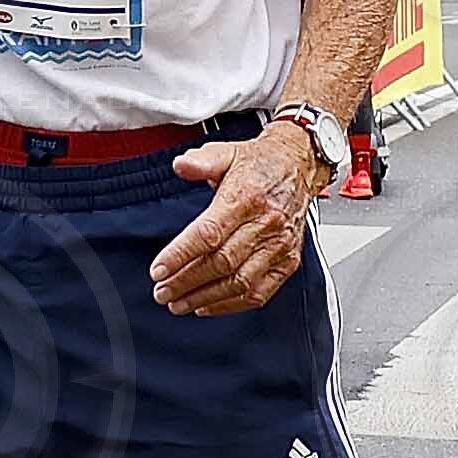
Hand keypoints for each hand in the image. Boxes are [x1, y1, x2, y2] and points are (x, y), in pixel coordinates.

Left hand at [150, 124, 328, 316]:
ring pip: (239, 282)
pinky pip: (260, 292)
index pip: (209, 234)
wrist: (298, 166)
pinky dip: (232, 305)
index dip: (181, 255)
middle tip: (161, 292)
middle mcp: (266, 224)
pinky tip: (207, 306)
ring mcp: (279, 246)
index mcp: (246, 197)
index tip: (158, 270)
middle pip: (221, 263)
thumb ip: (201, 161)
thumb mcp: (225, 152)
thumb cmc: (259, 163)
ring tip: (178, 303)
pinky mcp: (288, 262)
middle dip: (186, 282)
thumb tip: (180, 165)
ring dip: (205, 298)